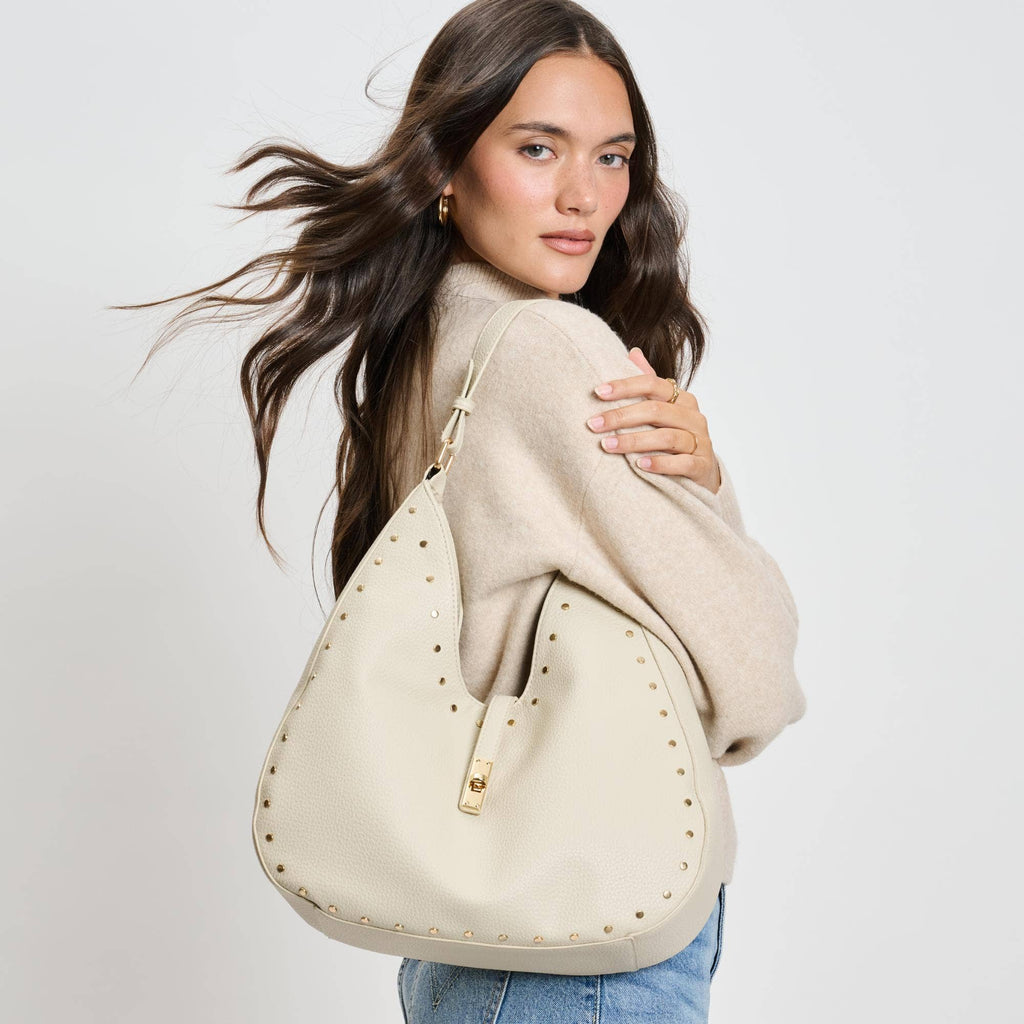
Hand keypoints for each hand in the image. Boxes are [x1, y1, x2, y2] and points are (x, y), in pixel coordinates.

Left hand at [586, 347, 721, 493]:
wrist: (702, 471)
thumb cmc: (674, 436)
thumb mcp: (662, 410)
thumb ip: (648, 384)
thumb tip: (633, 352)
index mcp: (681, 399)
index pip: (652, 384)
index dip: (624, 386)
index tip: (597, 392)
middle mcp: (694, 417)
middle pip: (655, 411)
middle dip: (620, 416)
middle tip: (593, 424)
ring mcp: (700, 441)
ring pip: (666, 437)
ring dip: (633, 441)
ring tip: (607, 445)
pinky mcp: (702, 466)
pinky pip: (682, 463)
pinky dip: (659, 463)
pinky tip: (639, 465)